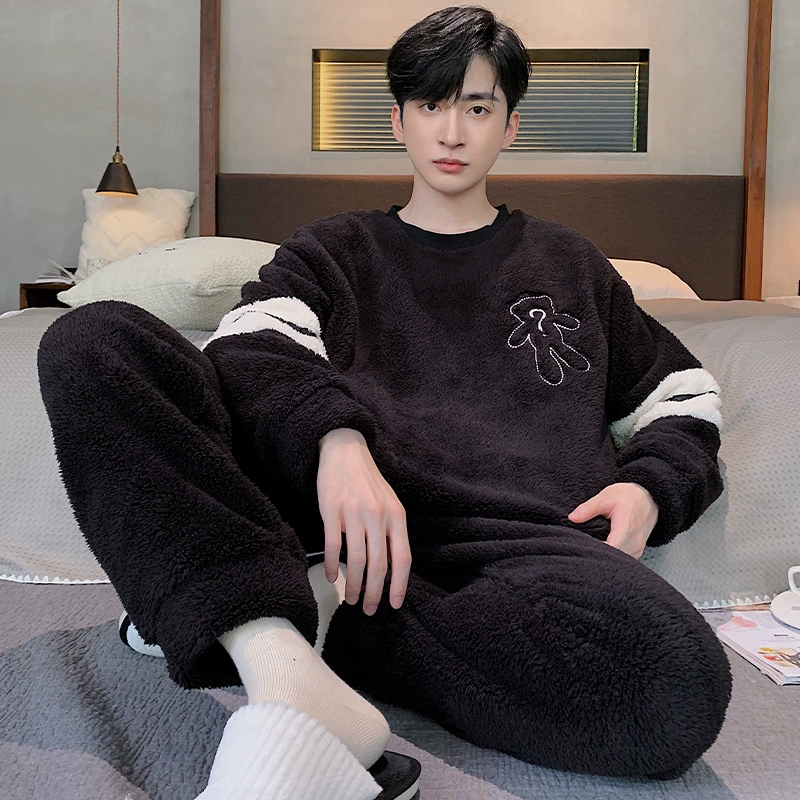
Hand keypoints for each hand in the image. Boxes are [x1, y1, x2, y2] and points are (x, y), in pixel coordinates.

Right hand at [317, 428, 410, 614]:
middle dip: (374, 593)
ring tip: (351, 598)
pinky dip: (331, 566)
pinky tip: (331, 577)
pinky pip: (332, 546)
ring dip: (353, 585)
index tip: (395, 604)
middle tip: (368, 610)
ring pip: (356, 560)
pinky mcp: (331, 511)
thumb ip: (391, 531)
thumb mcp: (389, 503)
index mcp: (396, 516)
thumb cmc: (368, 482)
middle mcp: (378, 516)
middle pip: (378, 565)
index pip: (402, 558)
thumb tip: (391, 567)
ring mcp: (354, 513)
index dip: (400, 585)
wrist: (345, 452)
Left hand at [567, 482, 658, 558]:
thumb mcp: (605, 497)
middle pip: (614, 557)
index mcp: (626, 526)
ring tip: (591, 549)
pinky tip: (602, 551)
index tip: (583, 547)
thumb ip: (588, 509)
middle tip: (582, 549)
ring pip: (620, 561)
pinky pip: (624, 559)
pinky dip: (613, 557)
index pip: (612, 547)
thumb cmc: (627, 497)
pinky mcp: (637, 552)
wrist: (648, 498)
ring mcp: (638, 548)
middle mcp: (635, 540)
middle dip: (597, 555)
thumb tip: (572, 518)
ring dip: (605, 557)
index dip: (596, 551)